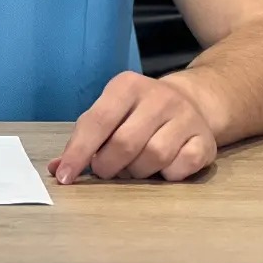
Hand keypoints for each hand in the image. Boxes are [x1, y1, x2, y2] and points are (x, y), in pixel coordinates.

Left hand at [50, 71, 215, 183]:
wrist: (193, 102)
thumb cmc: (139, 113)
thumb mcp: (110, 113)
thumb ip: (84, 138)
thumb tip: (57, 169)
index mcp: (127, 85)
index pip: (97, 121)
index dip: (79, 152)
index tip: (65, 178)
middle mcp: (159, 96)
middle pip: (125, 143)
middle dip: (109, 166)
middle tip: (106, 171)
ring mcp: (186, 117)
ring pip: (153, 157)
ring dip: (137, 172)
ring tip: (133, 167)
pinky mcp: (205, 140)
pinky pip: (180, 168)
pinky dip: (166, 176)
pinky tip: (162, 168)